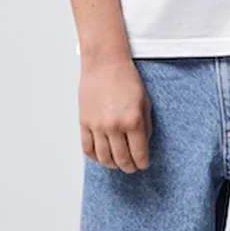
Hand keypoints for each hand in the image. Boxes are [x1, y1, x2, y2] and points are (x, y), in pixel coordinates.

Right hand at [79, 53, 151, 171]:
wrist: (105, 63)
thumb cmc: (126, 79)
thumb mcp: (145, 102)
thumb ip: (145, 127)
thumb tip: (142, 146)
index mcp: (133, 121)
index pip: (139, 154)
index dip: (142, 163)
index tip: (143, 165)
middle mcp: (114, 126)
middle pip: (121, 159)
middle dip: (129, 167)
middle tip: (132, 167)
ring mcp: (97, 125)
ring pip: (104, 157)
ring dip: (112, 165)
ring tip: (117, 164)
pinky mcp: (84, 122)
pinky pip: (87, 148)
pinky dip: (94, 157)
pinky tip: (100, 156)